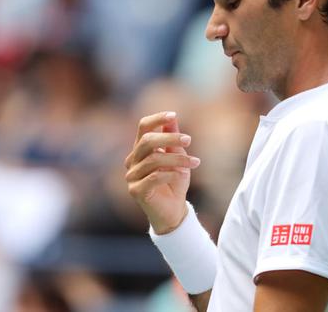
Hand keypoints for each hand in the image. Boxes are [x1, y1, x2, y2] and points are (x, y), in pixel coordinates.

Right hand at [124, 111, 200, 233]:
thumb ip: (173, 138)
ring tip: (195, 162)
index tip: (173, 115)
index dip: (157, 119)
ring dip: (178, 159)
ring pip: (154, 159)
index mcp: (141, 150)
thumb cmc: (175, 182)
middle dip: (170, 138)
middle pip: (147, 141)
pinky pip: (155, 177)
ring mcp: (132, 176)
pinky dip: (172, 174)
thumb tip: (172, 118)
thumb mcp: (178, 157)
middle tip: (189, 140)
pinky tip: (183, 175)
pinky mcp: (136, 190)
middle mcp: (132, 161)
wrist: (174, 211)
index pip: (143, 127)